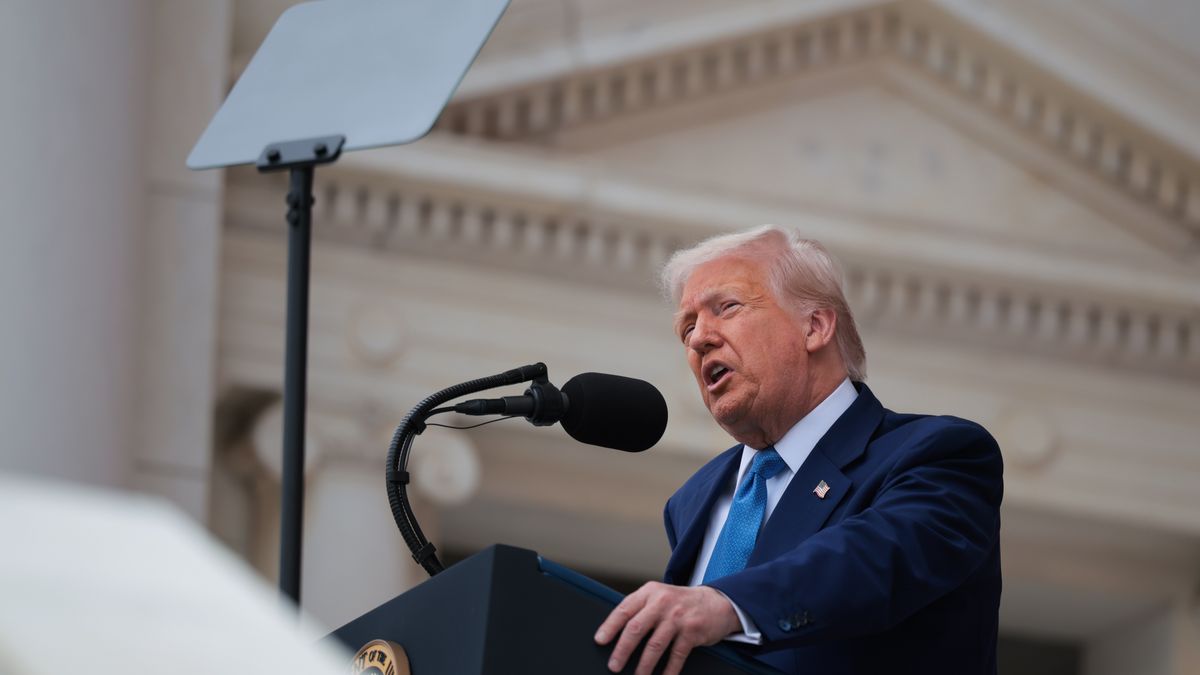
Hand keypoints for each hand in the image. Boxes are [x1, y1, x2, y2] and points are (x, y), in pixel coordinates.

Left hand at [593, 582, 740, 674]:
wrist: (716, 602)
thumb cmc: (680, 603)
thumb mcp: (659, 597)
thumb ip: (640, 610)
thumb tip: (615, 634)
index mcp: (649, 592)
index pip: (625, 609)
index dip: (610, 626)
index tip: (600, 640)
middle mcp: (662, 602)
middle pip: (636, 628)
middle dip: (622, 650)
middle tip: (614, 665)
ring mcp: (678, 617)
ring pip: (655, 645)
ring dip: (644, 665)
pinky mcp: (692, 631)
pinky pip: (676, 656)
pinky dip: (668, 671)